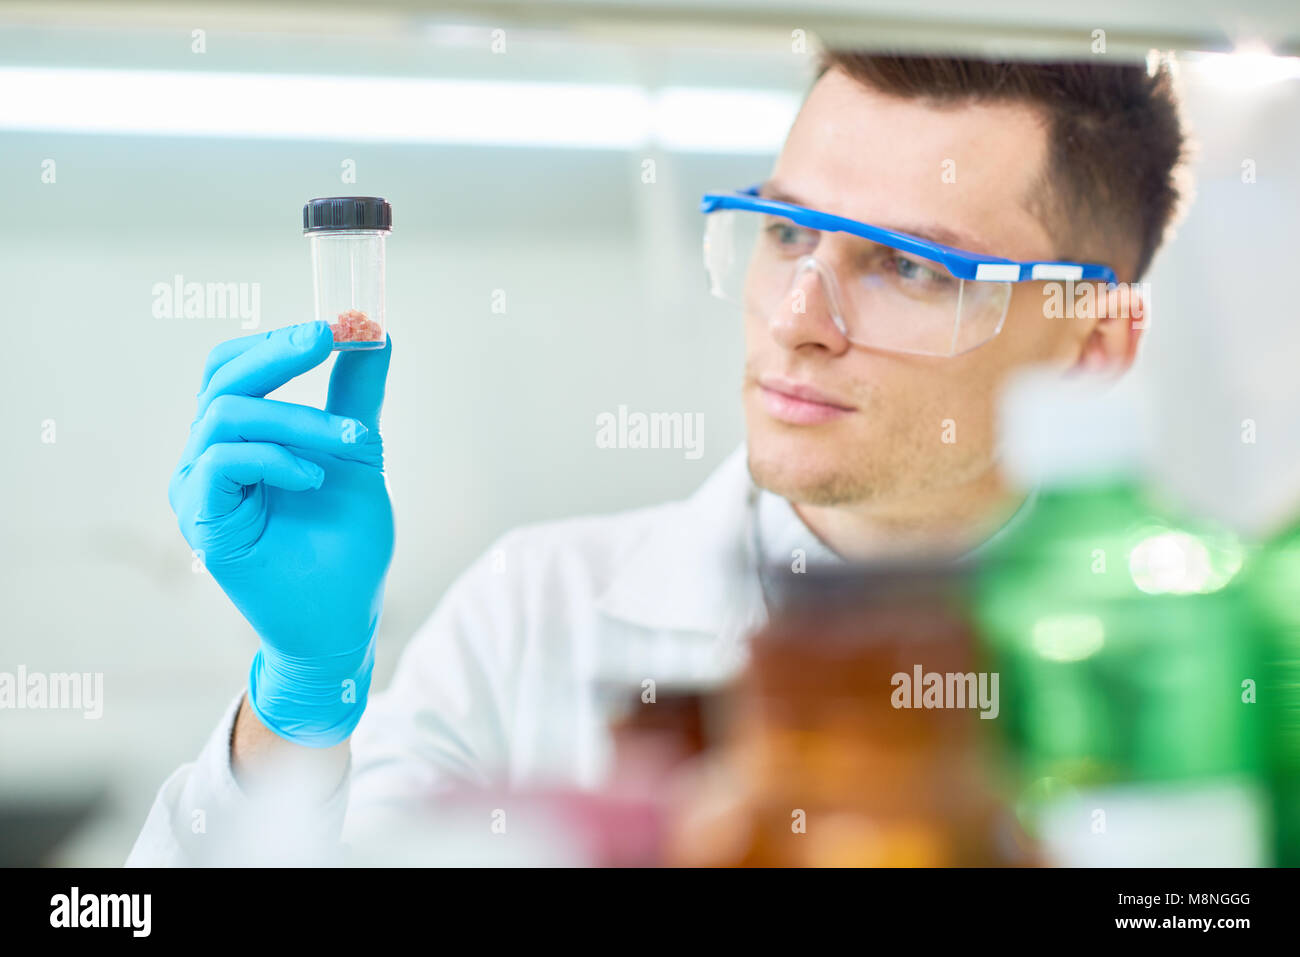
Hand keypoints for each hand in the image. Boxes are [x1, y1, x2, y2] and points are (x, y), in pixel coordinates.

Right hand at [169, 321, 394, 745]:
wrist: (343, 618)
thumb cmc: (345, 543)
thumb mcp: (357, 454)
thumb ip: (355, 396)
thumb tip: (374, 332)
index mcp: (239, 436)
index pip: (235, 367)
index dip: (279, 339)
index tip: (338, 326)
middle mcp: (208, 456)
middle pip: (221, 378)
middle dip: (279, 352)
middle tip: (330, 337)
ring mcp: (199, 488)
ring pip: (228, 415)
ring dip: (299, 417)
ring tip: (352, 442)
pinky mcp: (203, 521)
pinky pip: (222, 462)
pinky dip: (275, 458)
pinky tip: (315, 478)